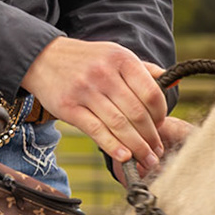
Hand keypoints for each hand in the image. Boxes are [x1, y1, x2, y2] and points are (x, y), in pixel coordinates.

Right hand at [22, 37, 167, 173]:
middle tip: (157, 151)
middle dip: (151, 138)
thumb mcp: (114, 54)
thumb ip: (142, 69)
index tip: (161, 126)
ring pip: (119, 125)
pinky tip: (124, 157)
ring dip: (137, 148)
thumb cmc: (85, 60)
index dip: (161, 114)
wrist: (43, 58)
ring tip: (147, 160)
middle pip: (137, 113)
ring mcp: (86, 91)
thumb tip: (171, 81)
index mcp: (121, 59)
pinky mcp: (69, 108)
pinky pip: (96, 131)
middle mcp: (104, 74)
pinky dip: (113, 147)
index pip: (151, 93)